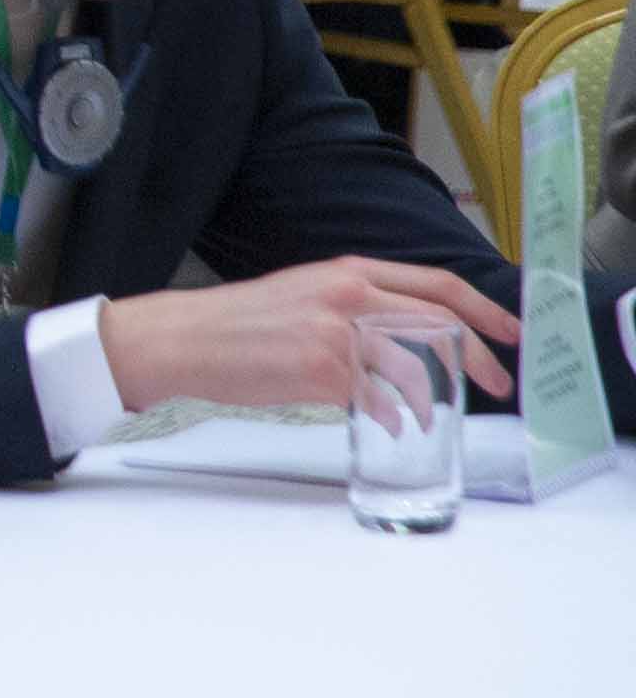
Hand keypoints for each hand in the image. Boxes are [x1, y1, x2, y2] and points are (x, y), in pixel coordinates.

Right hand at [100, 257, 520, 414]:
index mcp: (347, 271)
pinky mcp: (321, 371)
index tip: (512, 332)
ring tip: (428, 416)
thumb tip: (405, 340)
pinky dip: (391, 418)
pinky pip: (377, 400)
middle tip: (495, 383)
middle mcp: (348, 295)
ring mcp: (335, 333)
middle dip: (479, 358)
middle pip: (440, 323)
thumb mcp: (306, 294)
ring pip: (413, 366)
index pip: (437, 285)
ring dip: (430, 398)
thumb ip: (357, 306)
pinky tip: (388, 426)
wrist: (185, 339)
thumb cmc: (241, 322)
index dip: (486, 310)